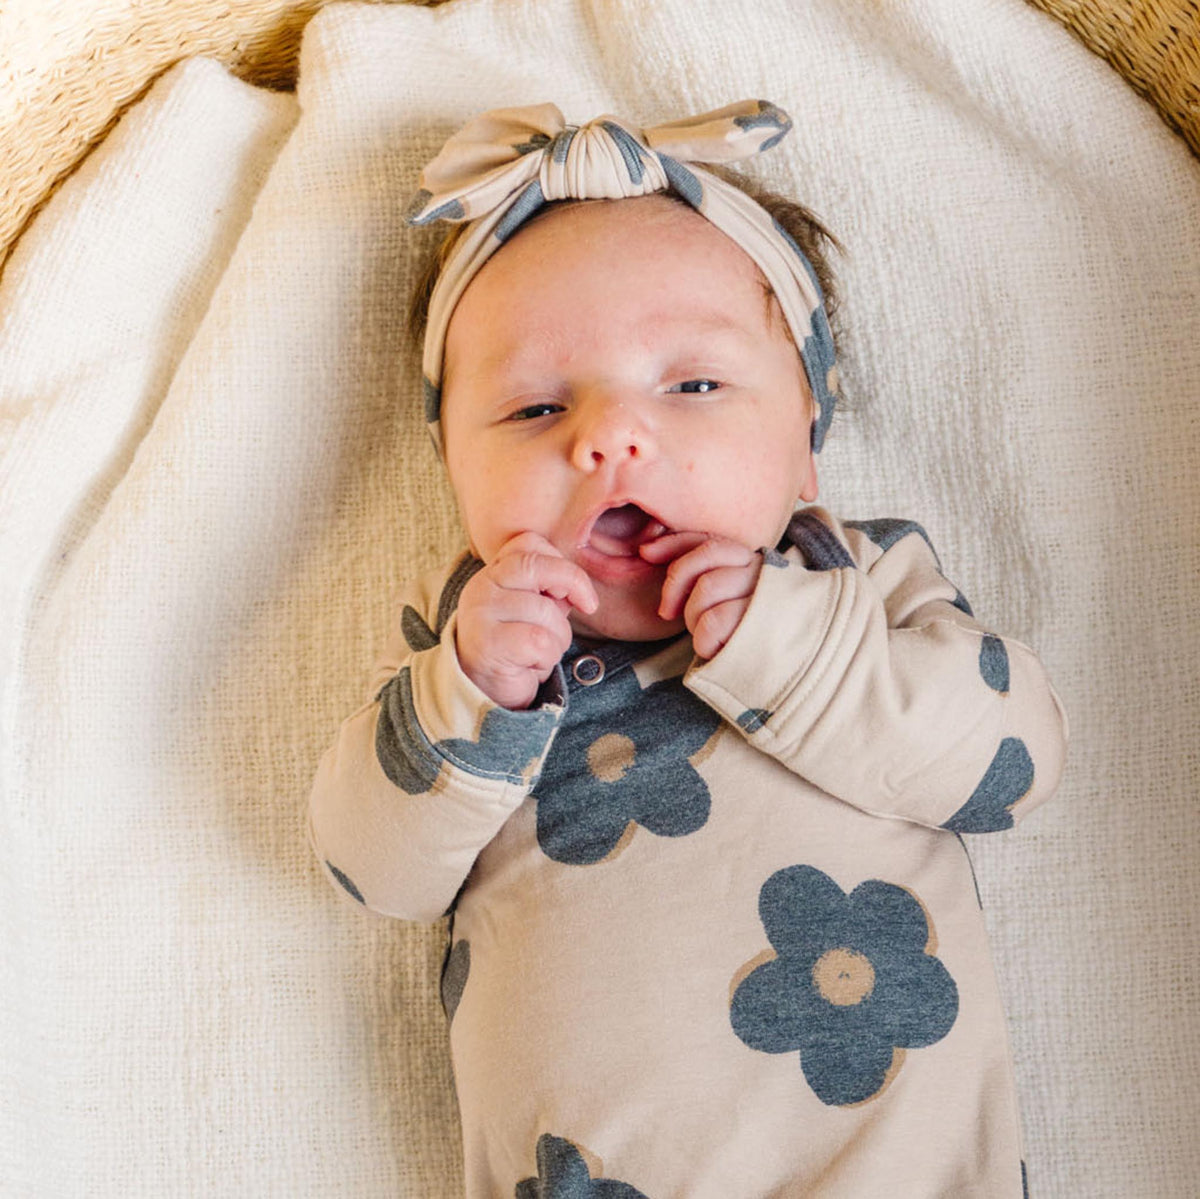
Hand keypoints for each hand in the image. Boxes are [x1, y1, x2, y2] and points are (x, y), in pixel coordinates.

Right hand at [455, 532, 597, 709]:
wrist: (482, 694)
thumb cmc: (515, 649)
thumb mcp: (533, 611)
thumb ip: (551, 590)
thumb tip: (578, 588)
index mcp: (493, 574)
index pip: (528, 543)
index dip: (560, 561)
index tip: (574, 590)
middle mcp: (482, 588)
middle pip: (535, 565)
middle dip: (572, 582)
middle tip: (588, 606)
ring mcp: (481, 615)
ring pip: (545, 611)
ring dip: (559, 638)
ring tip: (542, 651)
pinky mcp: (488, 645)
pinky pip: (540, 641)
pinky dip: (547, 658)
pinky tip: (532, 665)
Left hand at [639, 532, 762, 658]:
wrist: (775, 684)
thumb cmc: (735, 641)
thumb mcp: (716, 601)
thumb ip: (692, 572)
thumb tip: (645, 549)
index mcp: (754, 563)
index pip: (710, 540)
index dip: (673, 543)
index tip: (645, 553)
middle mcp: (765, 573)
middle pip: (707, 556)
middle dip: (677, 583)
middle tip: (669, 612)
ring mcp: (768, 598)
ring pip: (708, 587)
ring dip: (693, 618)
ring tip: (705, 635)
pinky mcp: (764, 626)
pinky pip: (713, 622)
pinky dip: (704, 641)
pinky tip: (716, 651)